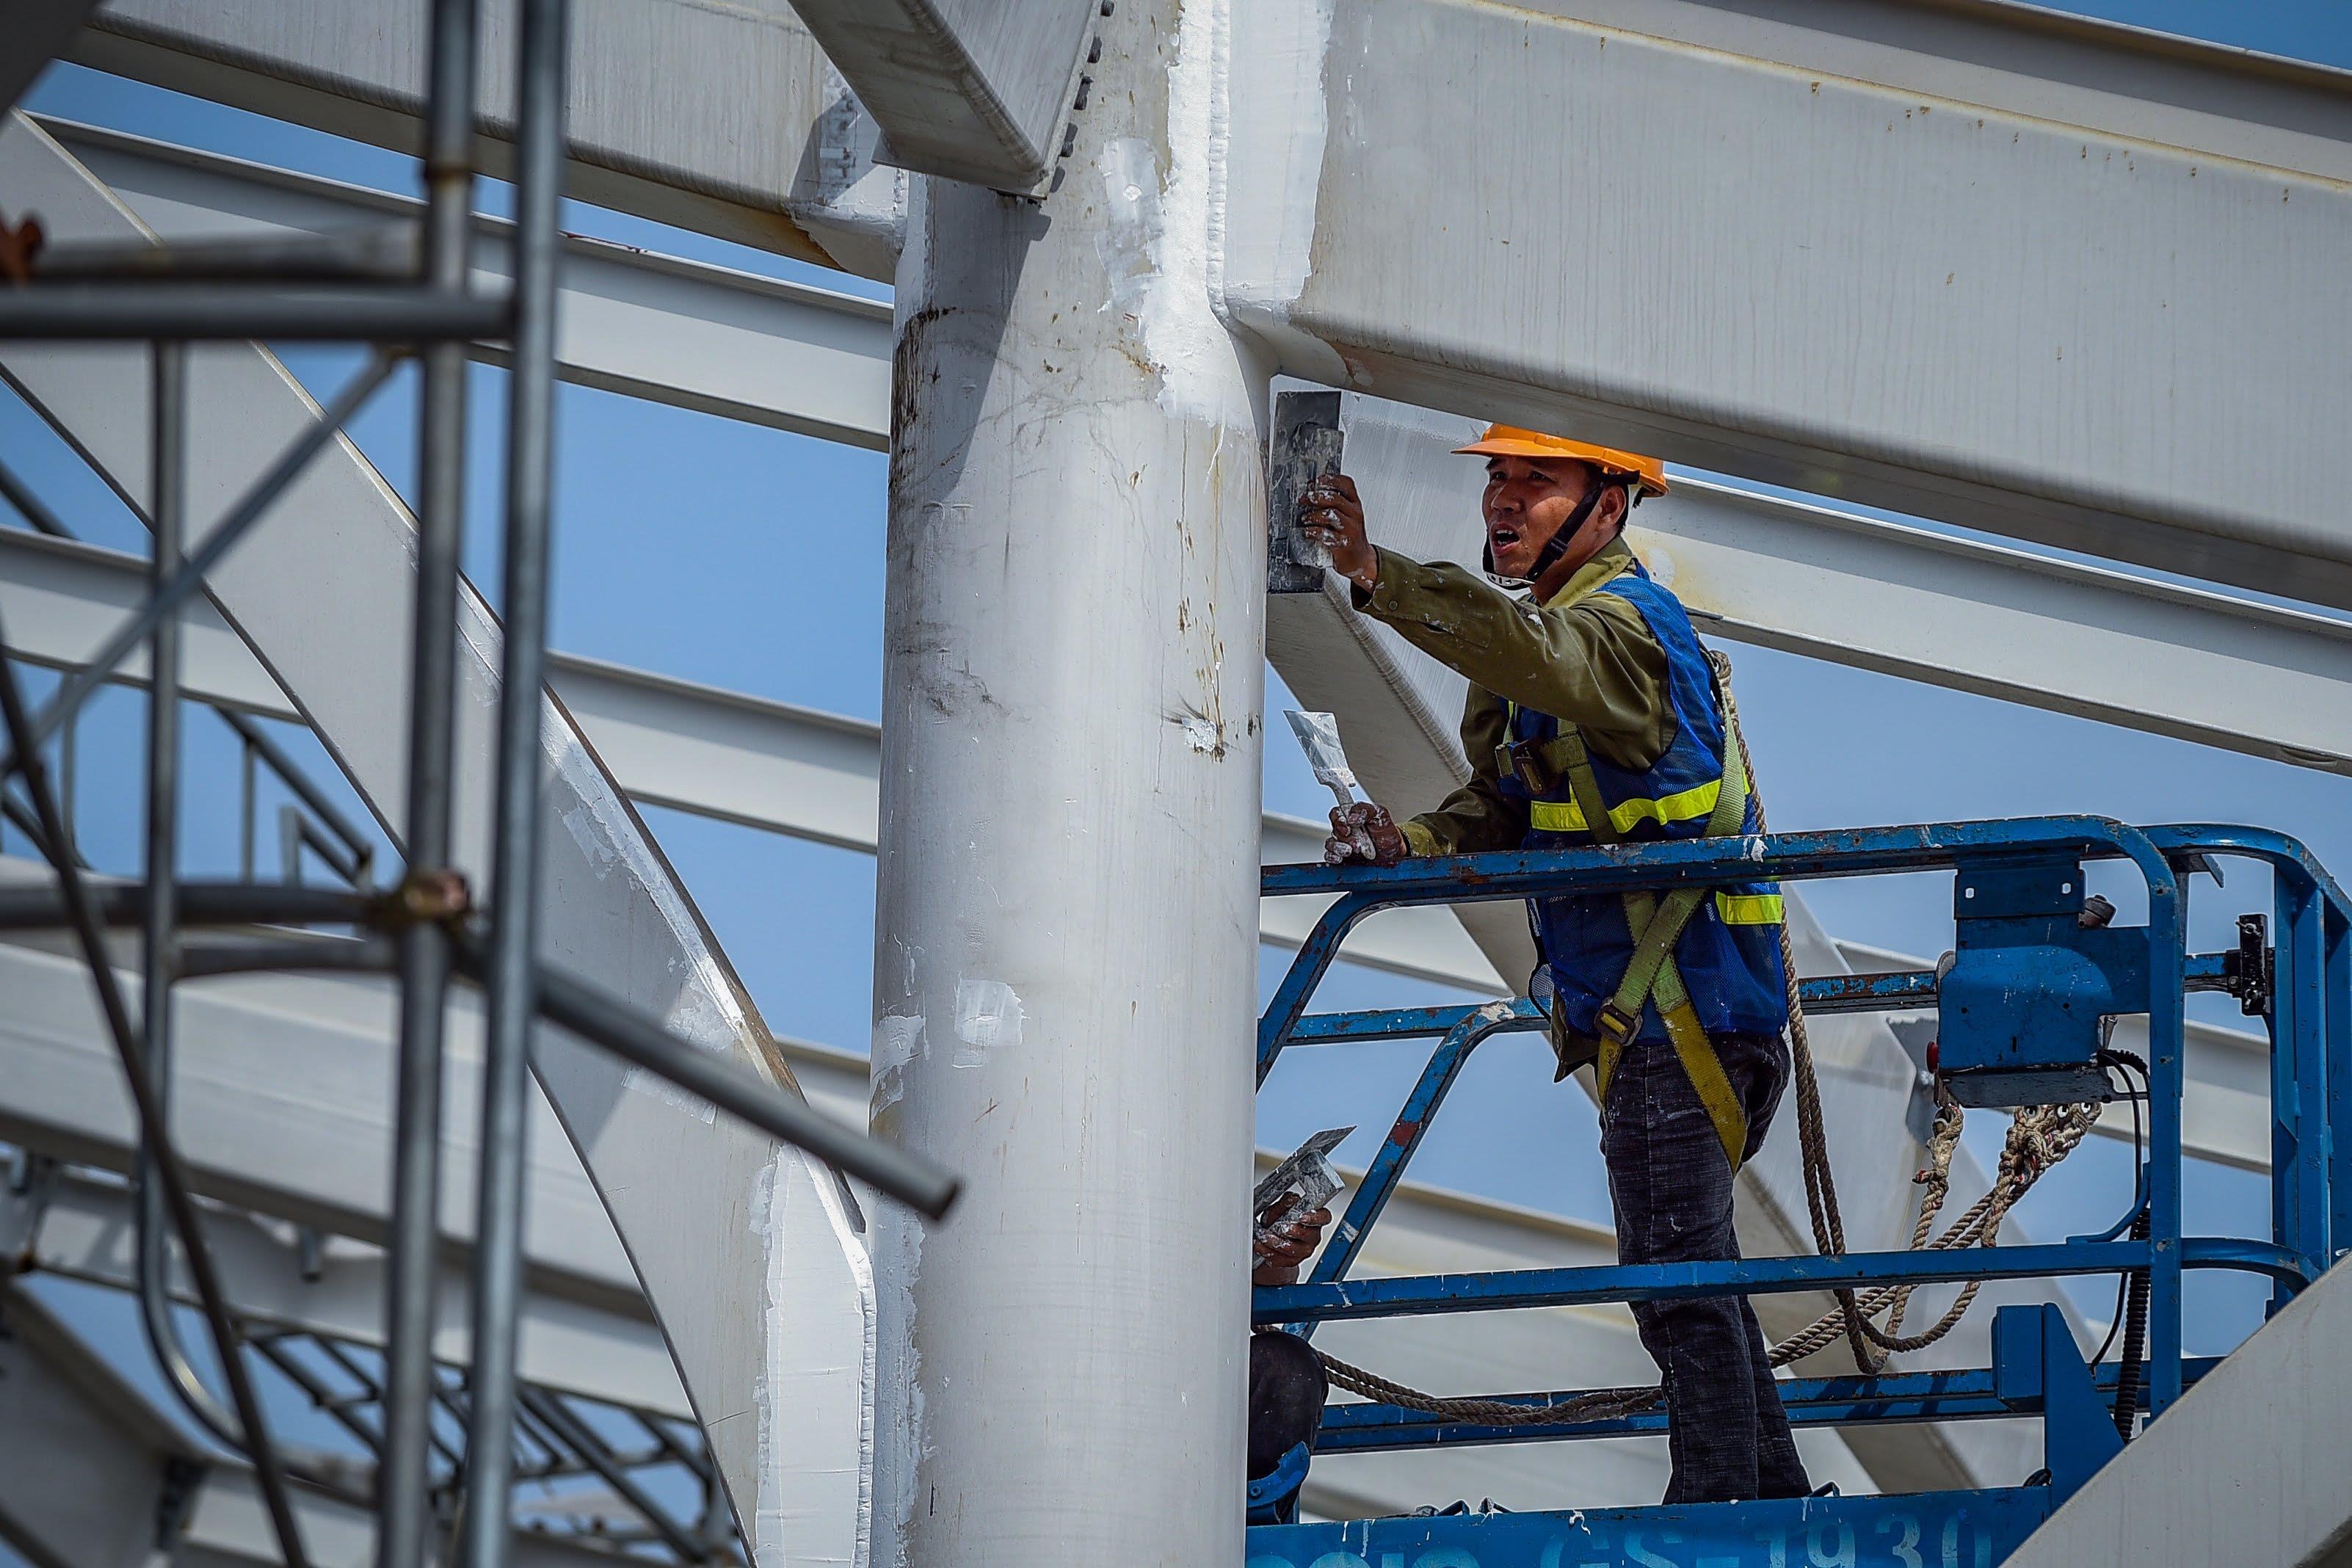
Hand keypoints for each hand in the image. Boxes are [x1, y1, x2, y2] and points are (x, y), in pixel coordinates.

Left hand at [1253, 1202, 1331, 1286]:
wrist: (1270, 1237)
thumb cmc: (1279, 1219)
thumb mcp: (1280, 1208)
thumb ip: (1285, 1203)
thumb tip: (1291, 1199)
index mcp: (1315, 1218)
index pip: (1324, 1217)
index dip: (1315, 1218)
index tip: (1302, 1217)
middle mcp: (1313, 1235)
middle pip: (1309, 1235)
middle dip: (1292, 1231)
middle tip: (1279, 1227)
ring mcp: (1304, 1250)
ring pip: (1294, 1249)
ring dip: (1276, 1242)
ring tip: (1264, 1236)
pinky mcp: (1293, 1261)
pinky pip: (1282, 1259)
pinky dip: (1269, 1252)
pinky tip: (1262, 1246)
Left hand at [1297, 474, 1376, 592]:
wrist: (1361, 560)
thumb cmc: (1350, 537)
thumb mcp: (1347, 516)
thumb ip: (1334, 504)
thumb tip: (1312, 492)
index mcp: (1355, 504)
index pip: (1346, 484)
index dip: (1330, 479)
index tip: (1315, 481)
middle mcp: (1355, 514)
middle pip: (1334, 498)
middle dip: (1315, 497)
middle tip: (1303, 499)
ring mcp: (1351, 529)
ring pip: (1331, 514)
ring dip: (1313, 515)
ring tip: (1306, 518)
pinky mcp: (1344, 544)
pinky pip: (1327, 534)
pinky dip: (1314, 532)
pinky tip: (1308, 532)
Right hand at [1324, 802, 1407, 866]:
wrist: (1394, 854)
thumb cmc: (1387, 834)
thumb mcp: (1381, 815)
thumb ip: (1366, 810)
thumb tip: (1351, 817)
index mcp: (1352, 817)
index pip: (1337, 813)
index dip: (1339, 818)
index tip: (1349, 825)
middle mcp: (1345, 830)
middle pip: (1335, 829)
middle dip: (1345, 837)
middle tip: (1356, 843)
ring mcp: (1342, 843)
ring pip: (1330, 843)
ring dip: (1339, 847)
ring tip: (1350, 851)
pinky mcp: (1341, 856)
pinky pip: (1329, 856)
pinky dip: (1332, 857)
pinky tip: (1340, 858)